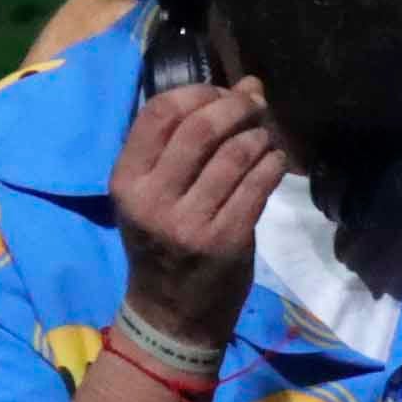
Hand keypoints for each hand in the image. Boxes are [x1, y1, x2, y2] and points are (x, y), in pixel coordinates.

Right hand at [113, 76, 281, 346]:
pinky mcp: (225, 240)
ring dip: (259, 136)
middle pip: (201, 126)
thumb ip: (185, 144)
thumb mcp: (152, 194)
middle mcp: (152, 198)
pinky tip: (274, 161)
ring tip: (265, 138)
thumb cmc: (163, 244)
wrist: (171, 314)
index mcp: (126, 179)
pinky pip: (258, 184)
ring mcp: (189, 222)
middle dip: (236, 106)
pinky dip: (273, 163)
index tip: (222, 94)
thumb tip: (245, 86)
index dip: (200, 91)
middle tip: (256, 106)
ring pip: (235, 153)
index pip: (160, 111)